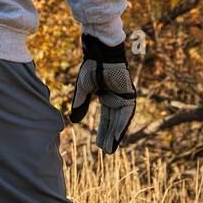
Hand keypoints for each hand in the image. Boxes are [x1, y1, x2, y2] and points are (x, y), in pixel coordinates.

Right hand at [68, 34, 135, 153]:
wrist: (99, 52)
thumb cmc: (91, 66)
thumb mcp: (83, 90)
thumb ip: (81, 105)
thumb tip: (74, 122)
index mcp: (107, 96)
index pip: (106, 118)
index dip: (103, 131)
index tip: (99, 145)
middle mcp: (117, 98)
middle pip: (114, 121)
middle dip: (109, 136)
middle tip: (106, 151)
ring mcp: (124, 96)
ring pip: (121, 120)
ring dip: (116, 134)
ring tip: (111, 148)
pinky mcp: (128, 93)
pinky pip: (127, 113)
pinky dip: (122, 125)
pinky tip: (119, 136)